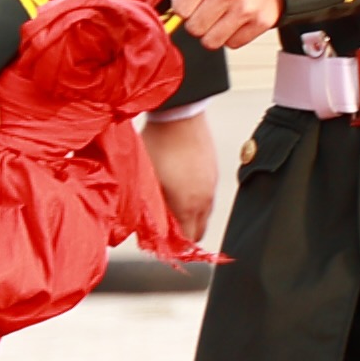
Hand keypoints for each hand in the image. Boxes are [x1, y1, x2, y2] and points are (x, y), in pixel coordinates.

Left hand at [143, 105, 222, 249]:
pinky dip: (196, 199)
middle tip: (165, 229)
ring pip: (204, 213)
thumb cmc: (160, 143)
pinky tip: (181, 187)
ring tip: (171, 206)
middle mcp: (205, 198)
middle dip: (183, 234)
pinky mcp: (214, 169)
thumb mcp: (147, 179)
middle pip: (198, 230)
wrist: (181, 113)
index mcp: (188, 205)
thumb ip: (148, 207)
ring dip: (190, 215)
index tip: (162, 244)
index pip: (188, 241)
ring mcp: (212, 183)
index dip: (174, 247)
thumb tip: (145, 224)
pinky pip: (208, 194)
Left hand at [168, 0, 283, 53]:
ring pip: (212, 42)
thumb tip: (173, 2)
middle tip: (206, 5)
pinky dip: (230, 34)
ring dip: (211, 30)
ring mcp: (248, 7)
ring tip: (219, 13)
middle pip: (194, 28)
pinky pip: (233, 44)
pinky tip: (234, 16)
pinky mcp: (263, 20)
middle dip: (195, 19)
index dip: (182, 4)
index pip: (180, 10)